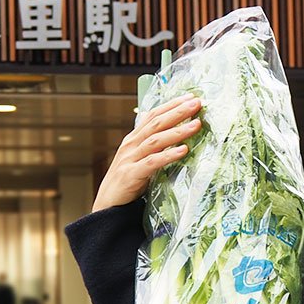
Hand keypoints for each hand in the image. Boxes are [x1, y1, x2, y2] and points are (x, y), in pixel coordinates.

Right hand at [93, 94, 202, 211]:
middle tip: (196, 103)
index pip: (153, 116)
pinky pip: (152, 162)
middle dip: (177, 112)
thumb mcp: (139, 160)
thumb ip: (153, 147)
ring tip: (196, 125)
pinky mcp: (131, 175)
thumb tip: (175, 136)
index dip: (171, 105)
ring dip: (177, 131)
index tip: (190, 97)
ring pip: (156, 140)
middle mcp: (131, 145)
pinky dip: (169, 155)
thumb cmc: (127, 183)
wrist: (107, 206)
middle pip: (156, 123)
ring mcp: (130, 159)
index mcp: (133, 139)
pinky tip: (183, 150)